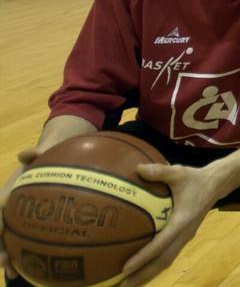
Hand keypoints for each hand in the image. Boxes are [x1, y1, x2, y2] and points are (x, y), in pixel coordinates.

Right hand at [0, 148, 38, 278]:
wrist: (48, 160)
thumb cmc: (43, 157)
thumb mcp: (40, 152)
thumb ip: (33, 153)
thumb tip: (26, 152)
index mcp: (7, 193)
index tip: (0, 230)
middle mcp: (7, 208)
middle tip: (3, 261)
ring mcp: (15, 218)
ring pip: (6, 240)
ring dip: (7, 256)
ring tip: (12, 272)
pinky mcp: (25, 225)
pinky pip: (21, 242)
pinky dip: (20, 256)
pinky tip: (22, 272)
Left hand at [120, 162, 223, 285]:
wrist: (218, 184)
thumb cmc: (196, 179)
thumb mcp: (179, 172)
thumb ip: (159, 171)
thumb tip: (137, 169)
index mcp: (182, 221)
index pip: (160, 244)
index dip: (143, 257)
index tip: (125, 268)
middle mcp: (184, 234)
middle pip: (163, 261)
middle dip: (143, 275)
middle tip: (122, 285)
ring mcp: (185, 237)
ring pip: (166, 261)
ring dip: (148, 274)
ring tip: (129, 284)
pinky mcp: (184, 237)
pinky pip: (168, 256)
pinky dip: (154, 265)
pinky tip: (141, 268)